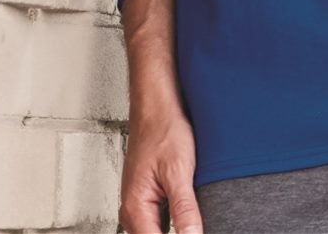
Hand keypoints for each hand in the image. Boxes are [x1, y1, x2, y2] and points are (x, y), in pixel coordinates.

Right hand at [118, 104, 202, 233]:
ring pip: (157, 233)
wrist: (157, 106)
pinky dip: (174, 222)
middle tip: (194, 223)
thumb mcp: (179, 171)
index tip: (196, 233)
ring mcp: (138, 205)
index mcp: (136, 208)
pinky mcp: (147, 198)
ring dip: (176, 230)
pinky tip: (188, 214)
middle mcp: (132, 210)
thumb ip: (185, 210)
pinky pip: (159, 222)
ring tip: (192, 218)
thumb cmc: (163, 129)